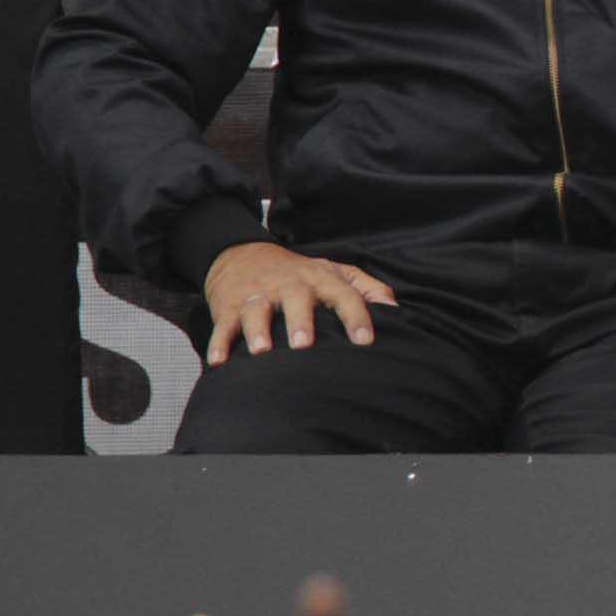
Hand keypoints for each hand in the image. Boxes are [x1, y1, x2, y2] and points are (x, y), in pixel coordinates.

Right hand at [203, 242, 395, 364]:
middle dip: (300, 321)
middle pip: (296, 300)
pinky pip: (223, 326)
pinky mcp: (229, 307)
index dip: (356, 316)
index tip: (366, 340)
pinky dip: (219, 343)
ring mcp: (257, 295)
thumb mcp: (334, 271)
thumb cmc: (299, 272)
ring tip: (262, 351)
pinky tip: (219, 361)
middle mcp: (289, 285)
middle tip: (305, 344)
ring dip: (258, 331)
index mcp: (319, 279)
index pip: (344, 294)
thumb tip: (396, 308)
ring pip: (256, 312)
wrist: (241, 253)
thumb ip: (366, 287)